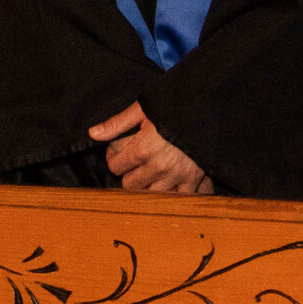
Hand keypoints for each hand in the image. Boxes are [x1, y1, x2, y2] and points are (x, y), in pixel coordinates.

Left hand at [88, 103, 213, 192]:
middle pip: (131, 186)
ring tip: (153, 172)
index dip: (114, 158)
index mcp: (144, 149)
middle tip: (136, 161)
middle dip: (130, 173)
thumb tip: (93, 133)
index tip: (120, 151)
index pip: (116, 167)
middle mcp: (160, 168)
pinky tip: (176, 184)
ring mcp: (180, 176)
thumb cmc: (174, 104)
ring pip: (153, 196)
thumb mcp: (143, 108)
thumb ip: (117, 123)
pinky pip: (184, 199)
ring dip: (150, 186)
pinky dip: (180, 195)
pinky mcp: (198, 180)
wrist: (209, 105)